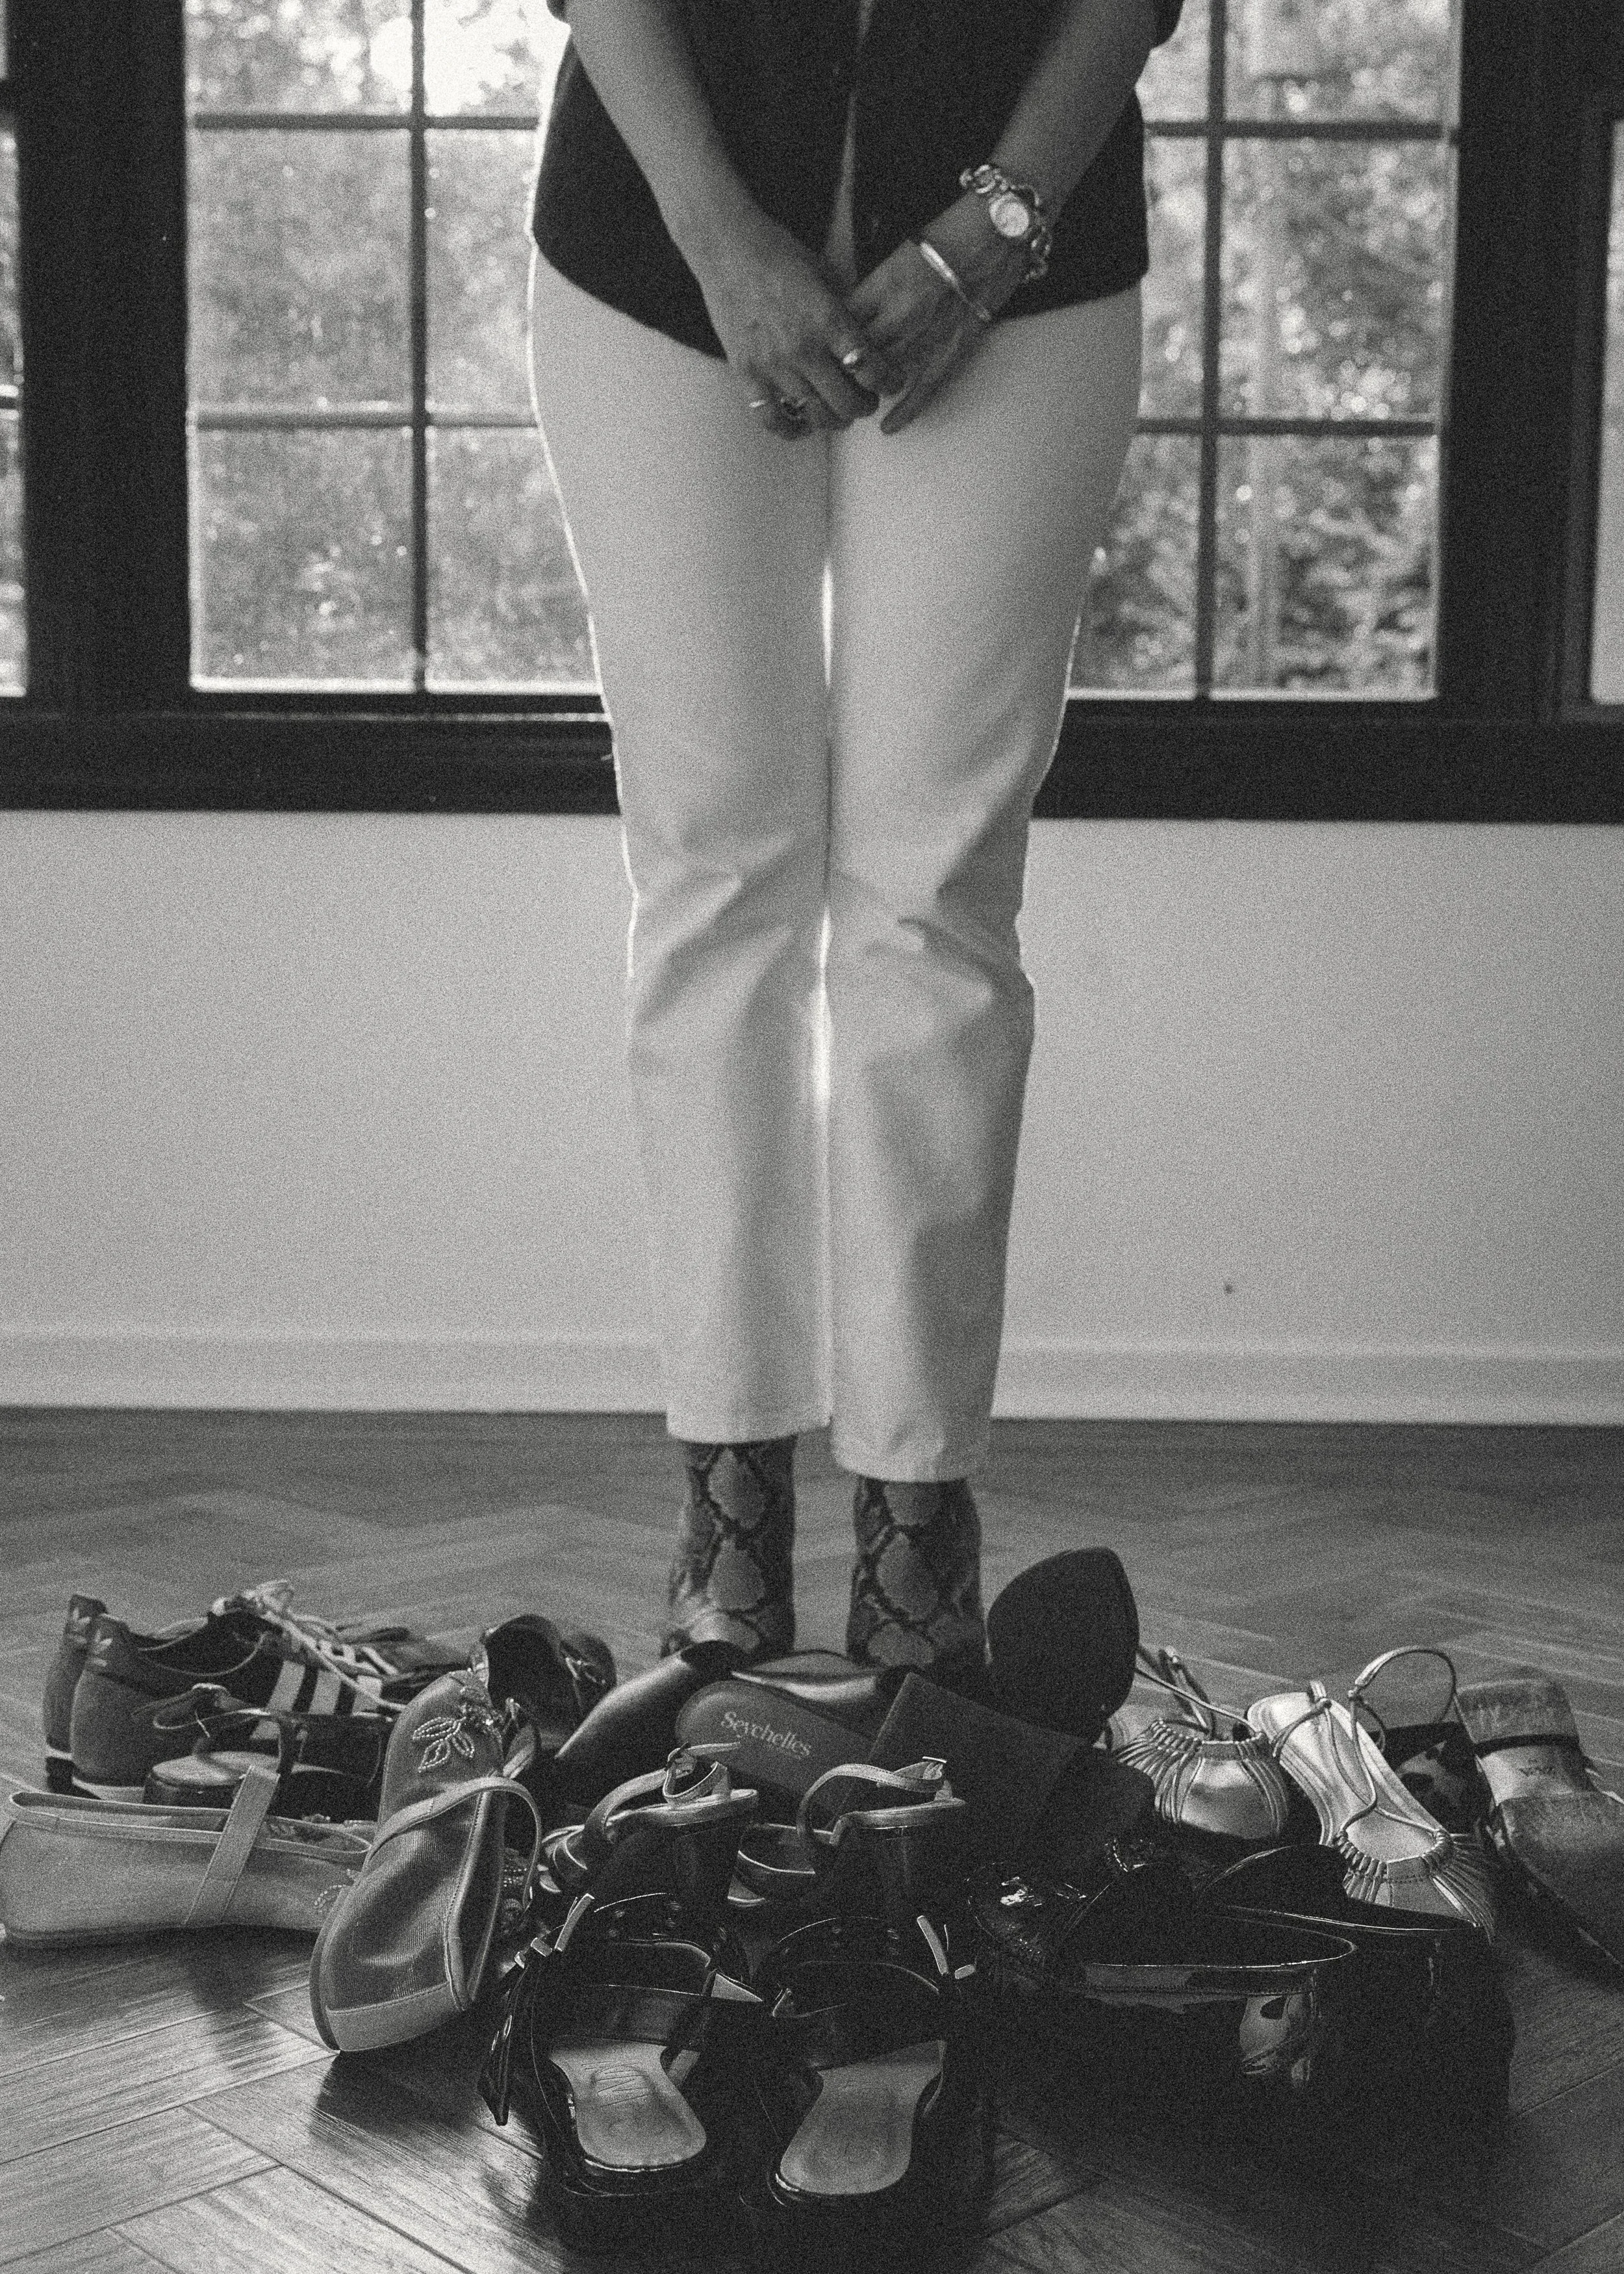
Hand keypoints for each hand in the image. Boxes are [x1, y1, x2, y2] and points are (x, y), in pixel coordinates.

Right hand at [688, 201, 889, 439]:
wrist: (726, 247)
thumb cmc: (778, 254)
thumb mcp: (824, 273)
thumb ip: (846, 310)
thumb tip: (869, 337)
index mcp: (828, 319)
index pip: (871, 368)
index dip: (889, 381)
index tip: (891, 382)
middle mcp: (803, 347)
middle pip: (847, 403)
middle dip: (864, 406)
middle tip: (865, 400)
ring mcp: (772, 364)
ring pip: (815, 416)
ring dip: (833, 419)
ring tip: (837, 411)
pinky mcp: (745, 372)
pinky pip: (772, 419)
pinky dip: (791, 429)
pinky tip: (802, 424)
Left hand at [848, 193, 1026, 434]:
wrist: (992, 237)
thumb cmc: (944, 239)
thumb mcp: (894, 258)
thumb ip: (872, 290)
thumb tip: (850, 319)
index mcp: (881, 288)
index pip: (840, 327)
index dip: (828, 344)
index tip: (822, 354)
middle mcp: (897, 316)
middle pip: (857, 358)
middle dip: (843, 372)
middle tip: (833, 382)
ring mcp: (924, 337)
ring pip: (883, 377)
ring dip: (869, 389)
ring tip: (858, 396)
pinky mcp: (949, 351)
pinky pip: (922, 391)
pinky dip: (904, 412)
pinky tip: (888, 428)